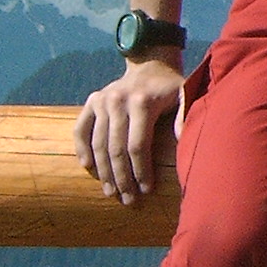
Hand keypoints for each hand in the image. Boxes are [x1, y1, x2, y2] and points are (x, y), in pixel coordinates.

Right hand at [74, 58, 182, 205]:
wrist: (151, 66)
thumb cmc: (171, 88)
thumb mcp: (186, 96)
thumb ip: (186, 116)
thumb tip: (184, 140)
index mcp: (143, 102)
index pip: (138, 145)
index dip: (141, 170)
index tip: (146, 190)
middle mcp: (118, 100)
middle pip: (116, 148)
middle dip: (122, 178)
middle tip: (128, 200)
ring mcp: (102, 100)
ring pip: (99, 144)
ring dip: (104, 172)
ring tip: (111, 193)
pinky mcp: (91, 101)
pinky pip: (81, 130)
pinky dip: (82, 149)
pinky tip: (88, 168)